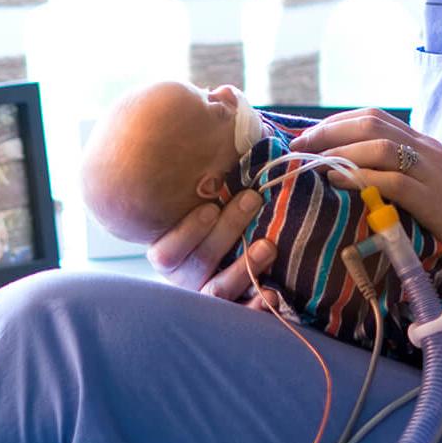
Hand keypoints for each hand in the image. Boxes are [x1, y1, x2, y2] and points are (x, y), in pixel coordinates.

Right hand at [146, 191, 278, 303]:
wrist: (220, 254)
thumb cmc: (210, 215)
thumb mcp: (202, 199)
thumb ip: (205, 179)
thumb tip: (220, 127)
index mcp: (167, 252)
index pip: (167, 250)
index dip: (188, 231)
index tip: (210, 207)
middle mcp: (183, 278)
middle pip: (199, 262)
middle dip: (227, 231)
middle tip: (252, 200)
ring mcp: (207, 295)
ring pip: (218, 291)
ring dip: (244, 268)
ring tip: (268, 246)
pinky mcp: (232, 309)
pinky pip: (242, 314)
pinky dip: (257, 306)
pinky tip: (274, 293)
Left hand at [288, 109, 441, 280]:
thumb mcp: (439, 188)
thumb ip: (409, 179)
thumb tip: (368, 183)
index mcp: (427, 146)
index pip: (376, 118)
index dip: (338, 122)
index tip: (311, 136)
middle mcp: (428, 151)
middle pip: (371, 122)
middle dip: (329, 130)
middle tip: (299, 146)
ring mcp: (432, 172)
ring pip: (377, 144)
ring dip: (338, 149)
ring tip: (310, 161)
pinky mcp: (433, 198)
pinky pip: (391, 179)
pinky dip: (359, 176)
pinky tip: (336, 181)